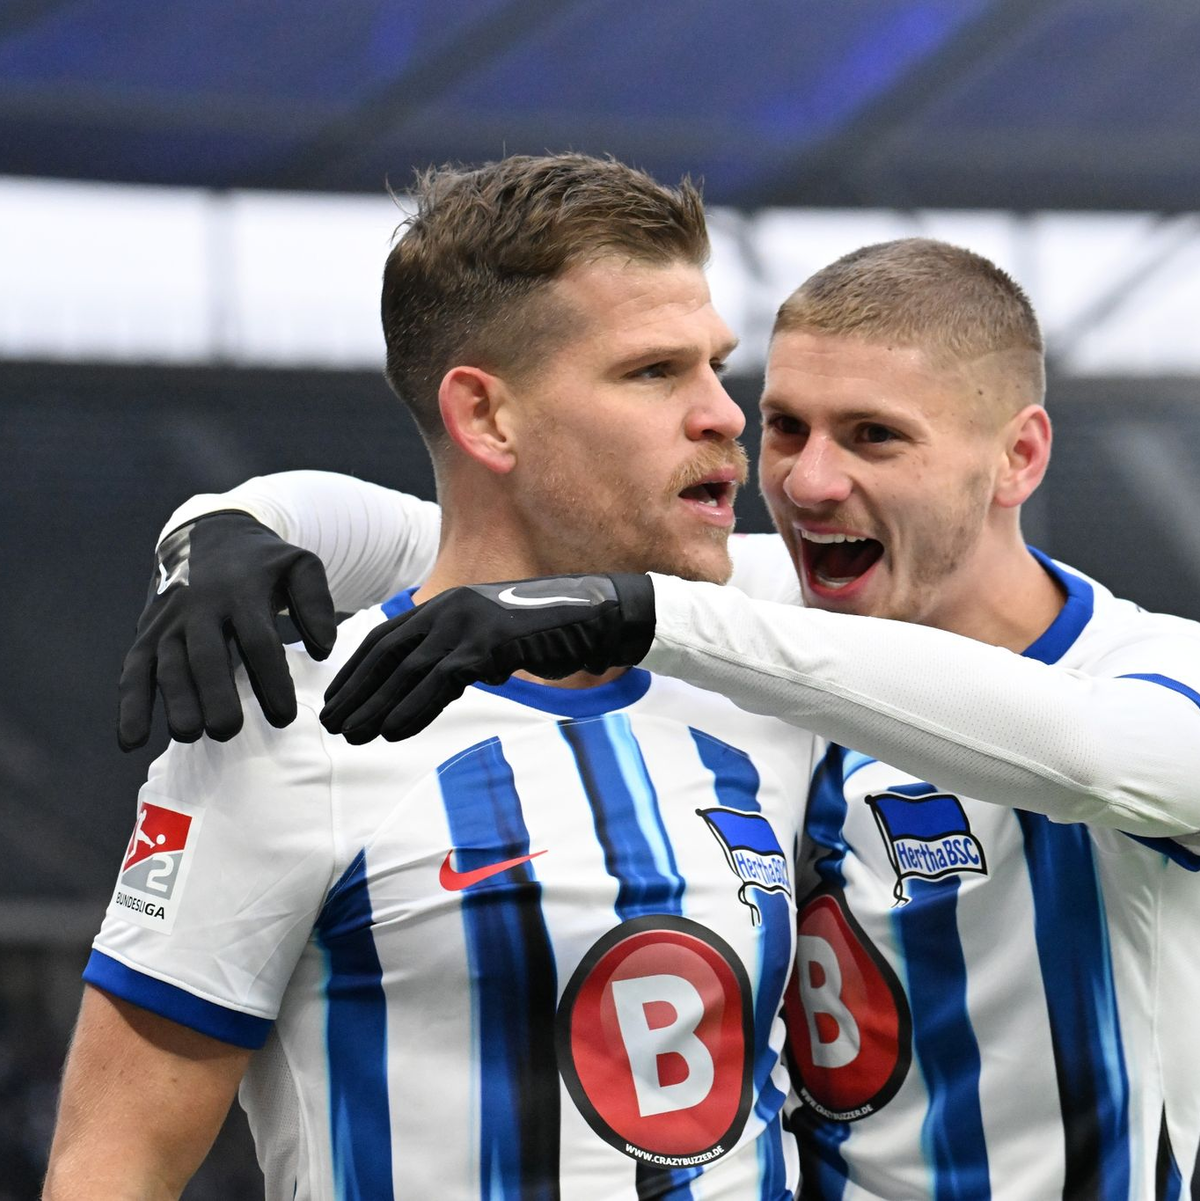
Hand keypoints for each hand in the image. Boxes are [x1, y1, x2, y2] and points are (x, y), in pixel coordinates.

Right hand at [117, 512, 337, 748]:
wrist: (208, 533)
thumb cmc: (263, 563)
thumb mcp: (299, 565)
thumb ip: (316, 602)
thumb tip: (323, 649)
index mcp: (242, 593)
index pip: (258, 641)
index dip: (270, 680)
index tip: (285, 716)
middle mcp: (200, 607)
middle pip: (206, 656)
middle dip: (214, 696)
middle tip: (228, 730)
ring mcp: (169, 622)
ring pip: (168, 665)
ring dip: (174, 702)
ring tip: (189, 734)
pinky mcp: (146, 635)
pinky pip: (133, 672)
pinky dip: (130, 707)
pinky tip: (131, 742)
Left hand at [320, 574, 655, 742]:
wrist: (594, 617)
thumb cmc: (545, 634)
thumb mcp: (493, 642)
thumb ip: (461, 658)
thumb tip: (437, 685)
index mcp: (446, 606)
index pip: (386, 639)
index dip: (358, 672)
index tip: (337, 701)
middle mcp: (449, 609)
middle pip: (387, 654)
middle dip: (357, 691)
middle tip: (332, 724)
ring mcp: (468, 624)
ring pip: (408, 669)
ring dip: (376, 705)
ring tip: (352, 735)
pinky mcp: (489, 643)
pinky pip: (441, 680)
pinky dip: (414, 707)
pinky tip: (393, 731)